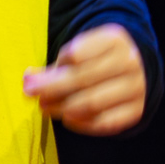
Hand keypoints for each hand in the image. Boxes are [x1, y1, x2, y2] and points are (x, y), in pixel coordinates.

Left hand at [23, 23, 145, 134]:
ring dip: (63, 107)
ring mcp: (136, 87)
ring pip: (93, 102)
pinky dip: (83, 124)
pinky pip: (106, 121)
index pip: (75, 54)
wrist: (134, 67)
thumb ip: (53, 67)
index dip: (55, 65)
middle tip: (29, 94)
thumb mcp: (79, 51)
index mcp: (114, 39)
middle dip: (51, 89)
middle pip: (82, 79)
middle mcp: (129, 62)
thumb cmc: (96, 58)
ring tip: (44, 107)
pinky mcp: (136, 110)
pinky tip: (67, 119)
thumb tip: (28, 80)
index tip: (35, 75)